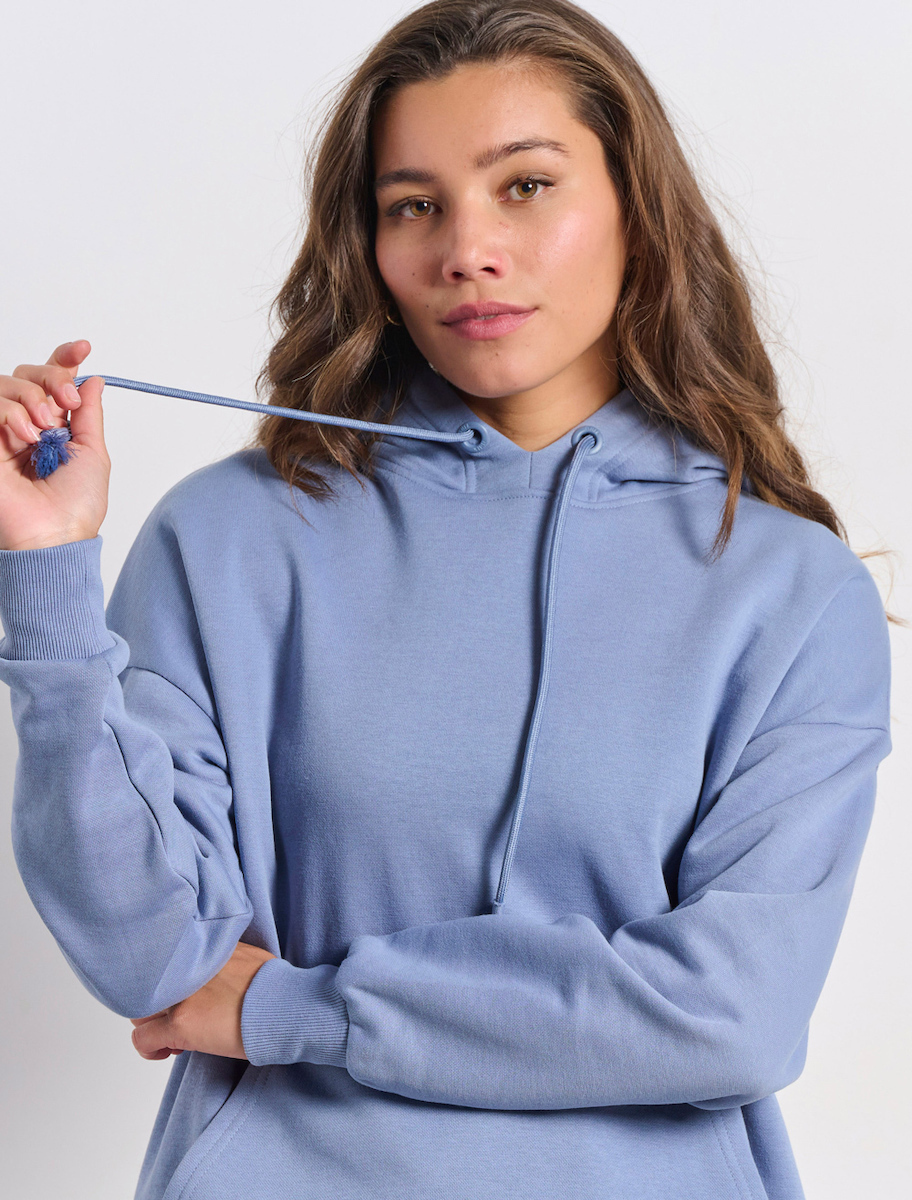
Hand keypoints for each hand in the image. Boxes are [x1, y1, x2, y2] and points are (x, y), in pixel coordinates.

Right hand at [0, 339, 109, 550]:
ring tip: (42, 431)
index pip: (53, 380)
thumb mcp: (93, 453)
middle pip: (28, 373)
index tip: (83, 348)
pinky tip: (23, 438)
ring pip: (5, 383)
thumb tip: (93, 379)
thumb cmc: (75, 507)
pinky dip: (9, 413)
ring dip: (30, 398)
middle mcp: (27, 425)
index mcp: (55, 427)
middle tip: (66, 400)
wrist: (51, 537)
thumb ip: (89, 414)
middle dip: (50, 377)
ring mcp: (2, 432)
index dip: (65, 357)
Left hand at [129, 941, 276, 1060]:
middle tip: (180, 1019)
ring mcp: (181, 996)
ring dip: (154, 1026)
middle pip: (147, 987)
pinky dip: (149, 1049)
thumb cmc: (274, 986)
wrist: (284, 1006)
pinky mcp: (180, 1024)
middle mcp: (186, 969)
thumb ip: (223, 959)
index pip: (163, 962)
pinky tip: (167, 1052)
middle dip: (158, 1006)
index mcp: (202, 950)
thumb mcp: (247, 956)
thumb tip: (221, 971)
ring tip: (176, 1038)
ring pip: (141, 1013)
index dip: (170, 985)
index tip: (185, 997)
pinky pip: (143, 1039)